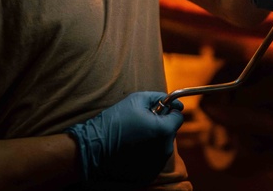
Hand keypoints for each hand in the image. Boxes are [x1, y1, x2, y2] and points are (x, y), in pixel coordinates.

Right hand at [64, 91, 183, 189]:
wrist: (93, 148)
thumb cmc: (114, 121)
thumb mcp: (136, 100)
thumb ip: (159, 98)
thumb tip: (174, 103)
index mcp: (164, 130)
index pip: (178, 117)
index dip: (169, 111)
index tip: (157, 110)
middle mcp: (165, 149)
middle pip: (170, 132)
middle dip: (160, 125)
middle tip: (141, 122)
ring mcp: (157, 164)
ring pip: (162, 146)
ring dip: (154, 139)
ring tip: (134, 135)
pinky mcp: (148, 174)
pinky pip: (153, 159)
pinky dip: (146, 153)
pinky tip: (131, 148)